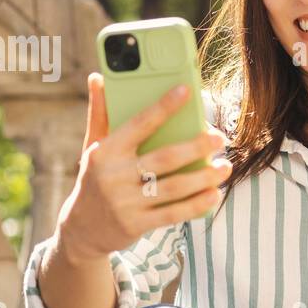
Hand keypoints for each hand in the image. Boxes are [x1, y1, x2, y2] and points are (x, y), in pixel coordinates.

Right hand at [55, 73, 230, 264]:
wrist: (81, 229)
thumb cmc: (96, 178)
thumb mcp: (93, 147)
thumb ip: (100, 114)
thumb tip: (97, 78)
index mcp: (105, 151)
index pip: (138, 124)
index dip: (163, 107)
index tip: (186, 91)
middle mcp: (114, 176)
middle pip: (164, 157)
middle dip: (197, 146)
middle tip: (220, 138)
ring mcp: (125, 202)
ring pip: (174, 187)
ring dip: (204, 177)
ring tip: (225, 166)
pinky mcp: (136, 225)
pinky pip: (173, 213)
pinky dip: (196, 204)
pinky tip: (214, 194)